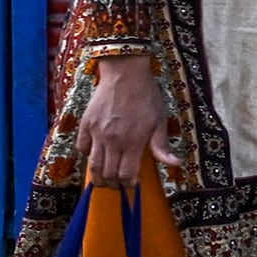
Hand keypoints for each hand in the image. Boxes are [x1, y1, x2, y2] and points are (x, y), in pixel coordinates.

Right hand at [76, 54, 176, 189]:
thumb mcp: (159, 120)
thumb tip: (174, 165)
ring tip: (104, 180)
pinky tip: (95, 156)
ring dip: (98, 177)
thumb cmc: (146, 95)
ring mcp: (97, 133)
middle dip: (114, 184)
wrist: (125, 72)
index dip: (129, 184)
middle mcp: (113, 141)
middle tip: (118, 185)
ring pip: (93, 165)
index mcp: (133, 142)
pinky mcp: (85, 124)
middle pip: (109, 174)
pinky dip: (87, 155)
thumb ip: (162, 146)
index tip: (132, 185)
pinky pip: (81, 147)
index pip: (127, 175)